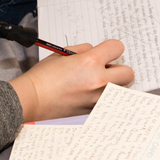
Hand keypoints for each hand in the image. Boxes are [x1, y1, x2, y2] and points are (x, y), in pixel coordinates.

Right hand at [9, 39, 133, 121]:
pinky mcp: (93, 111)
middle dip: (118, 69)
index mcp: (90, 62)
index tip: (106, 52)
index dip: (111, 48)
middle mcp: (98, 81)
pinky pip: (107, 102)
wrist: (31, 100)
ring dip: (112, 85)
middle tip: (106, 70)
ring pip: (120, 90)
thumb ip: (83, 50)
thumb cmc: (42, 78)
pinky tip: (88, 95)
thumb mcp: (61, 54)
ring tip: (96, 84)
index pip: (117, 48)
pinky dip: (102, 98)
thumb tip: (95, 51)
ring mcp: (97, 99)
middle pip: (128, 73)